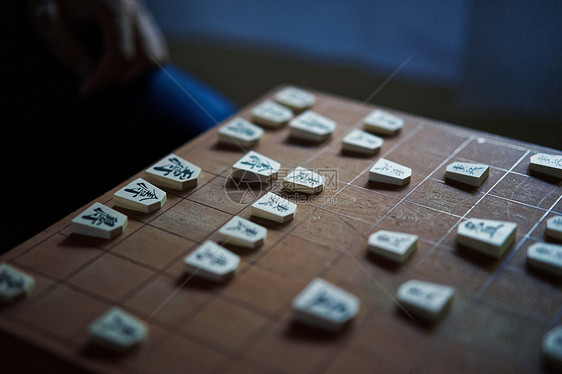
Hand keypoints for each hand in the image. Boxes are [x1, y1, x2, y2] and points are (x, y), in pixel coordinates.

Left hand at [31, 0, 167, 94]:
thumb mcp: (46, 18)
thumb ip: (64, 46)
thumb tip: (89, 74)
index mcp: (112, 6)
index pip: (122, 54)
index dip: (104, 78)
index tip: (84, 91)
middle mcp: (134, 9)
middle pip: (148, 58)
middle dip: (123, 80)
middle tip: (96, 85)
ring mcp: (143, 15)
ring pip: (157, 56)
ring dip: (134, 75)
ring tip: (105, 76)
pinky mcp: (143, 21)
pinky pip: (153, 50)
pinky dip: (137, 66)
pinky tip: (113, 68)